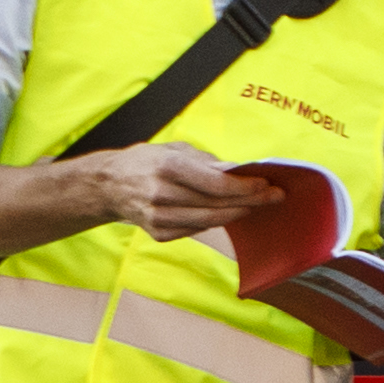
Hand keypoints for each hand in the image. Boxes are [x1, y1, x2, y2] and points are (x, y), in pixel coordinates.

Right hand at [84, 144, 278, 239]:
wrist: (109, 185)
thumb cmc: (147, 161)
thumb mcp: (175, 149)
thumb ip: (207, 162)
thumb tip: (238, 171)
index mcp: (167, 167)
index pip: (215, 184)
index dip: (245, 187)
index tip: (266, 184)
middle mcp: (161, 194)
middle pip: (216, 204)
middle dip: (250, 201)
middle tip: (274, 196)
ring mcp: (158, 218)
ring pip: (210, 221)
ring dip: (237, 213)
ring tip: (256, 205)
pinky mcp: (157, 233)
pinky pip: (196, 230)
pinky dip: (215, 222)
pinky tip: (228, 213)